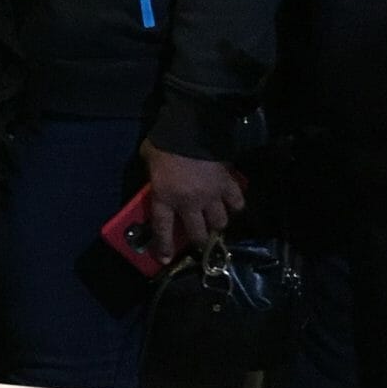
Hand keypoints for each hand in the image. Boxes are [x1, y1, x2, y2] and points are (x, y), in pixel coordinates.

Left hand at [143, 141, 244, 260]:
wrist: (191, 129)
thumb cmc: (163, 143)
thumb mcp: (148, 160)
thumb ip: (153, 176)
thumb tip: (156, 181)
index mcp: (165, 197)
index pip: (163, 228)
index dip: (163, 246)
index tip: (164, 258)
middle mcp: (189, 203)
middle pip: (198, 233)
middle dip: (199, 241)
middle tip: (200, 240)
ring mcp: (211, 196)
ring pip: (220, 222)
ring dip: (218, 224)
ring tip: (216, 221)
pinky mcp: (228, 185)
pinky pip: (237, 203)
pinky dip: (236, 206)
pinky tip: (233, 205)